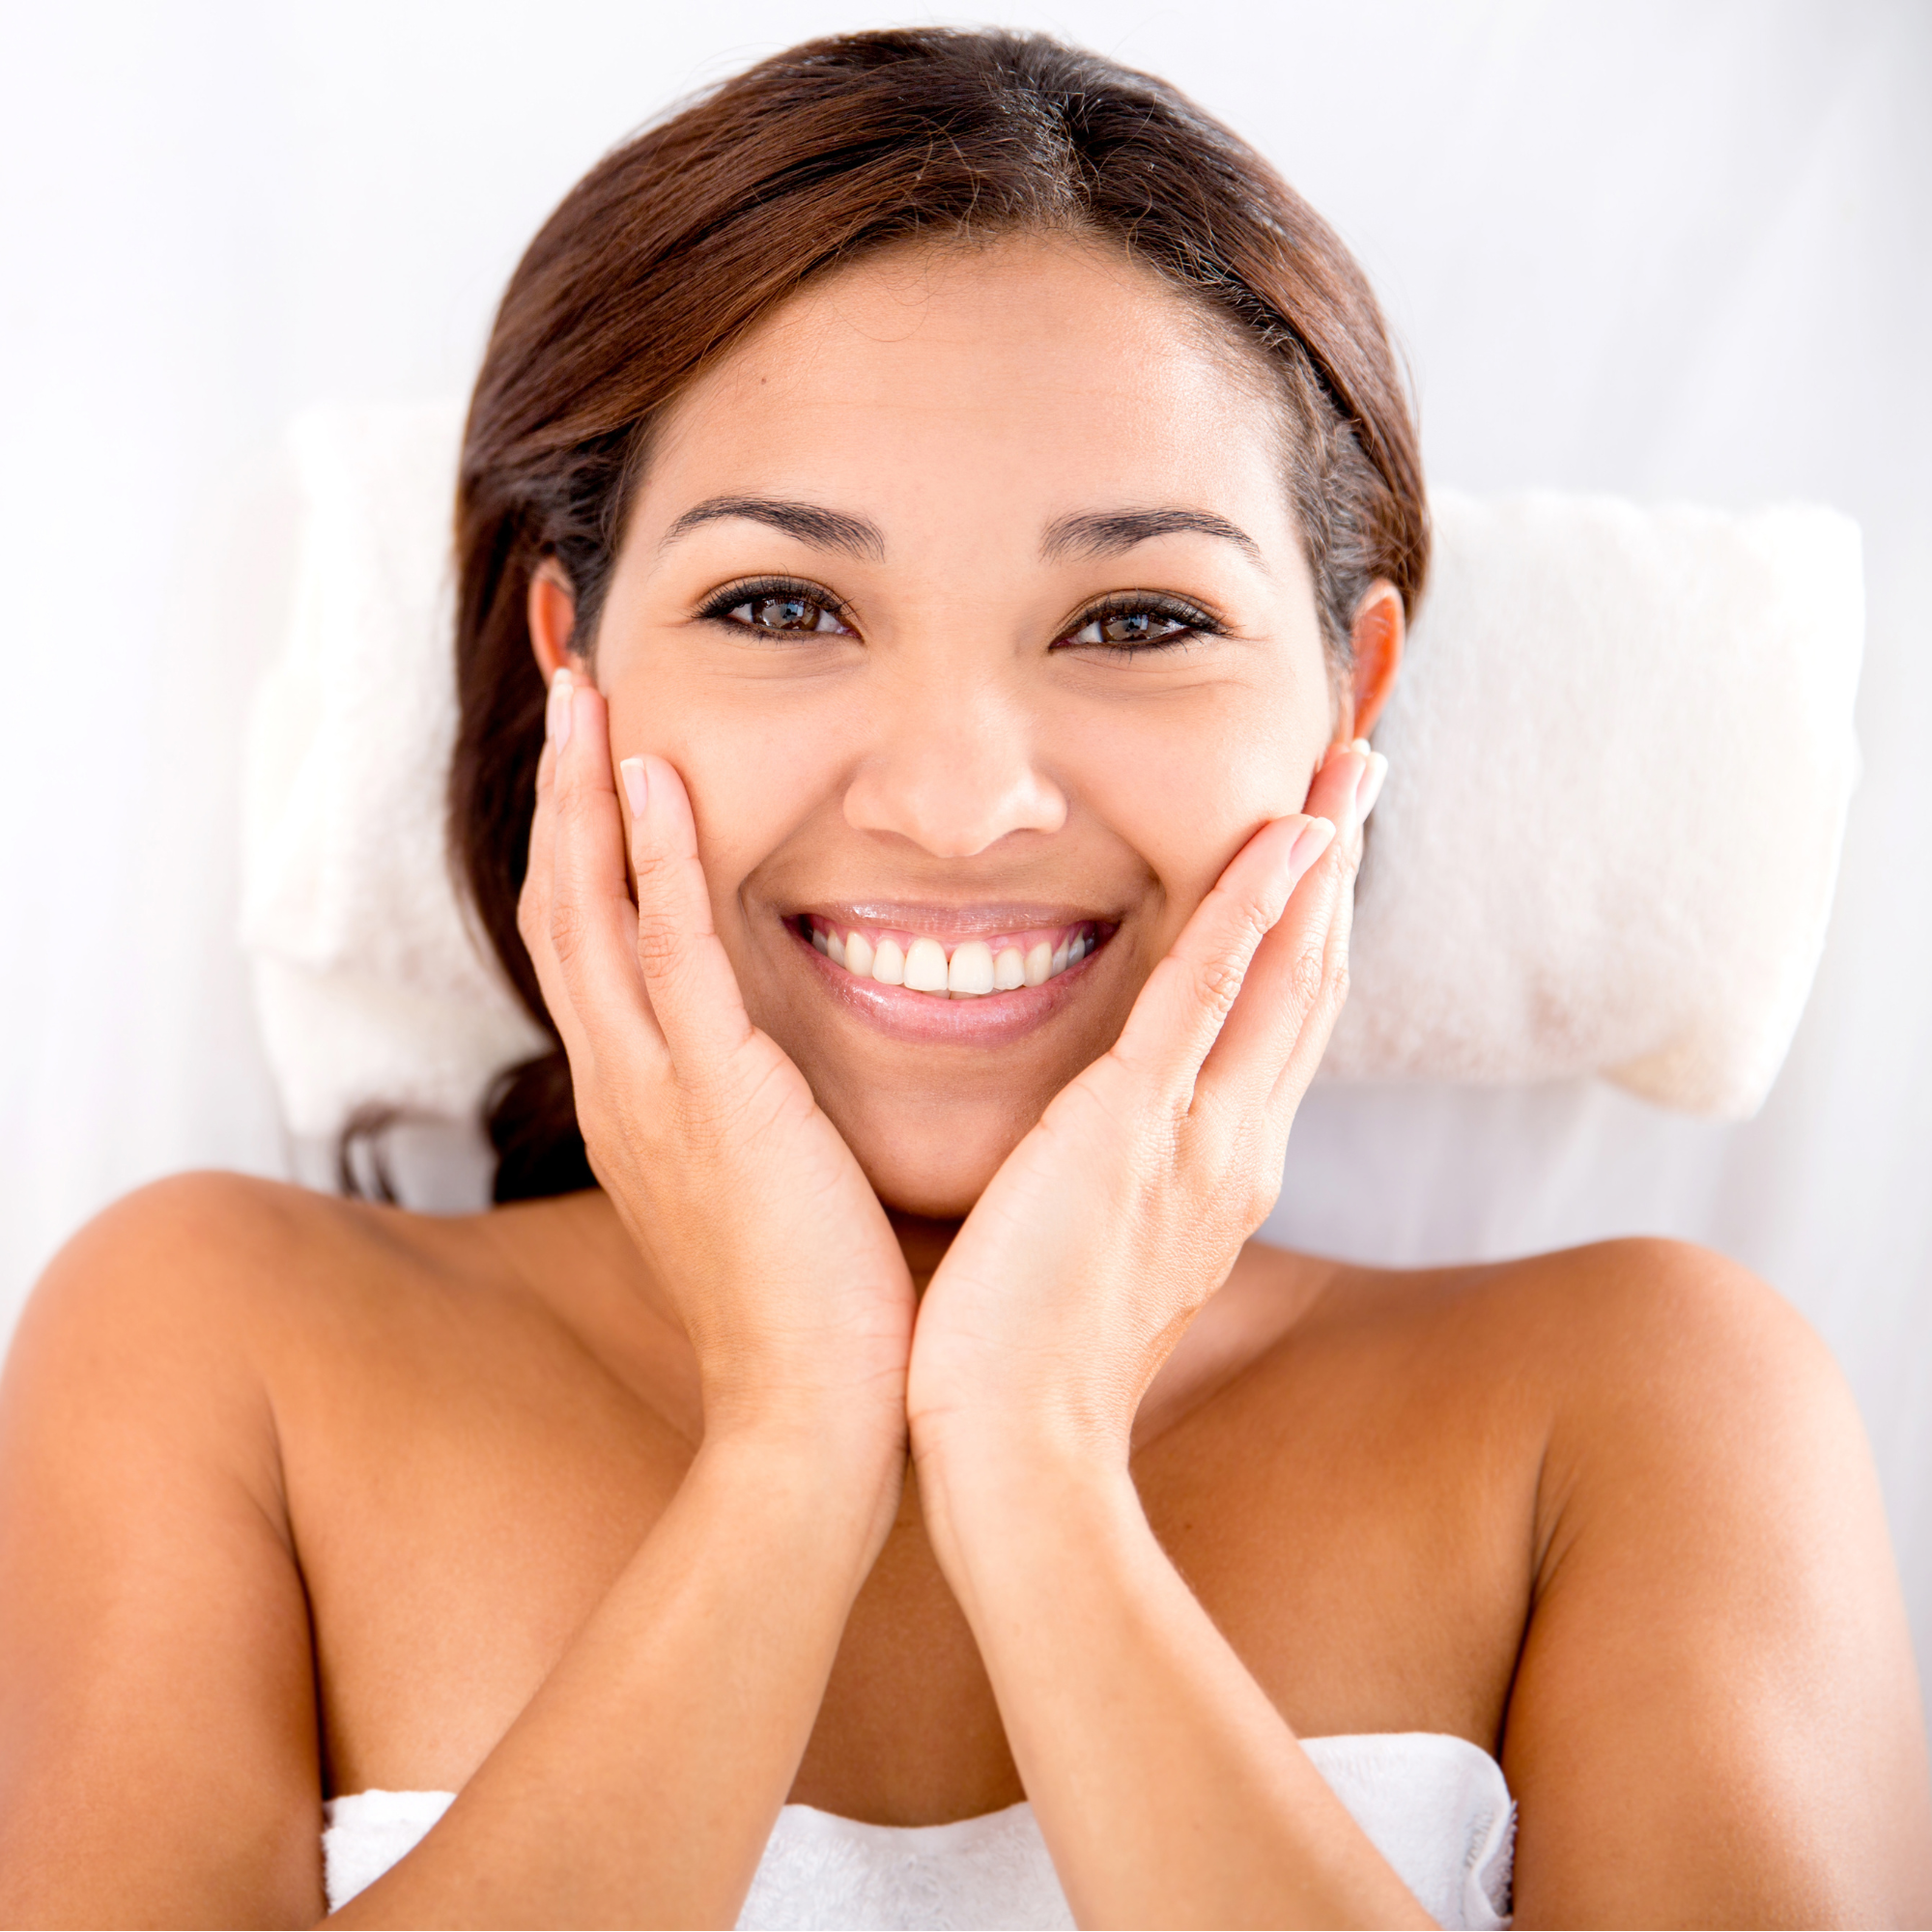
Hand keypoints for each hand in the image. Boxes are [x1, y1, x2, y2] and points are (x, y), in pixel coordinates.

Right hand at [519, 669, 915, 1455]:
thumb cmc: (808, 1304)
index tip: (598, 756)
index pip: (589, 943)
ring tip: (589, 694)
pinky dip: (651, 862)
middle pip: (562, 905)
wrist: (813, 1414)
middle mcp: (620, 1082)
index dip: (582, 844)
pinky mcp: (711, 1098)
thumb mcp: (761, 1181)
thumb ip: (751, 1106)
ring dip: (586, 796)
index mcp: (636, 1100)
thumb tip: (777, 1062)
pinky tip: (655, 780)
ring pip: (591, 910)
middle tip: (570, 686)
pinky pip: (667, 955)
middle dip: (562, 793)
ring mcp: (651, 1089)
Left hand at [906, 741, 1380, 1473]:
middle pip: (1310, 983)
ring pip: (1285, 970)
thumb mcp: (1098, 1257)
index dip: (1308, 935)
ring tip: (1347, 767)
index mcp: (1219, 1176)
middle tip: (1363, 775)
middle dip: (1339, 875)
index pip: (1277, 1030)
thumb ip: (1115, 1190)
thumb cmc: (1031, 1366)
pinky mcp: (1139, 1130)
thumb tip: (1092, 1153)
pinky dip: (1254, 907)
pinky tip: (1283, 836)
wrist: (1018, 1457)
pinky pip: (1212, 992)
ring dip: (1319, 862)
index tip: (1319, 855)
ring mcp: (1202, 1139)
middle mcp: (1237, 1148)